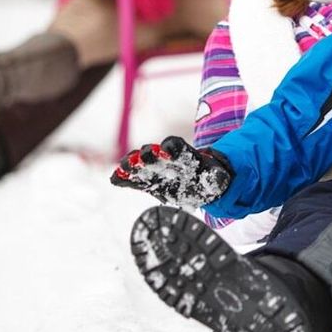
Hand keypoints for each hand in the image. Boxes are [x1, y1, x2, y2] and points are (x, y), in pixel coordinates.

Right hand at [111, 136, 233, 205]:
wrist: (199, 186)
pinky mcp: (147, 182)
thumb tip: (216, 178)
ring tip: (124, 169)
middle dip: (149, 154)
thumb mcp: (216, 178)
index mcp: (184, 155)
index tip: (168, 150)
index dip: (172, 146)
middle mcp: (166, 159)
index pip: (176, 145)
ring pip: (140, 163)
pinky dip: (124, 178)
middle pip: (155, 151)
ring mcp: (154, 170)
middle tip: (144, 157)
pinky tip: (115, 179)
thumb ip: (216, 178)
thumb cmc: (209, 179)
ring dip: (132, 164)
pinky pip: (133, 179)